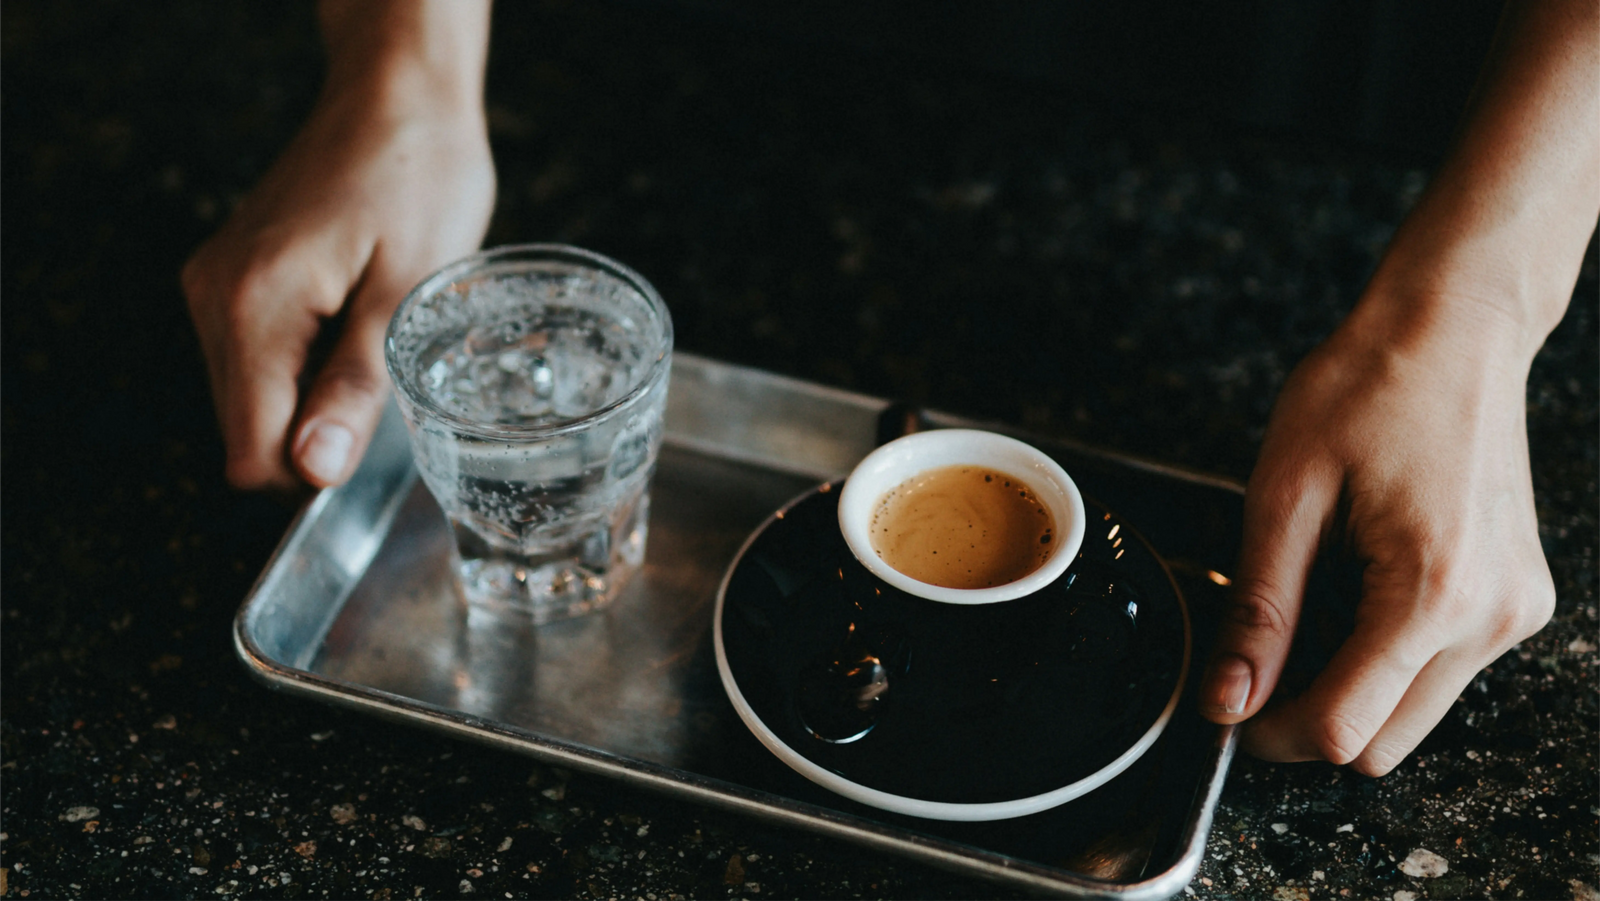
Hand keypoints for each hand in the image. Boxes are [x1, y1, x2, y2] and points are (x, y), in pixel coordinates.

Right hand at [182, 54, 493, 490]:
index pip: (250, 450)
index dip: (310, 474)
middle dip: (312, 437)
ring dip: (309, 398)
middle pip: (243, 429)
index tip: (372, 447)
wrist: (398, 98)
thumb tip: (313, 469)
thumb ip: (356, 385)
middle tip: (387, 391)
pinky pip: (255, 356)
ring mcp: (215, 283)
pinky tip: (351, 326)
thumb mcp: (408, 293)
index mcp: (253, 306)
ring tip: (372, 345)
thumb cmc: (418, 179)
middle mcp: (214, 297)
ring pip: (248, 397)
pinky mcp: (230, 275)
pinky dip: (302, 365)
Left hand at [1199, 295, 1554, 774]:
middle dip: (1309, 718)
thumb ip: (1259, 610)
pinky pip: (1441, 669)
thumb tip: (1227, 698)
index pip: (1343, 727)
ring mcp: (1515, 612)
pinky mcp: (1517, 598)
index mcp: (1433, 592)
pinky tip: (1358, 583)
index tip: (1226, 706)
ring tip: (1315, 594)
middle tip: (1258, 655)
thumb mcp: (1285, 495)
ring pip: (1412, 713)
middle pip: (1384, 742)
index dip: (1269, 733)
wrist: (1453, 329)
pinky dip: (1388, 652)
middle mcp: (1491, 617)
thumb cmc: (1368, 387)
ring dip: (1350, 683)